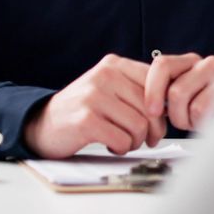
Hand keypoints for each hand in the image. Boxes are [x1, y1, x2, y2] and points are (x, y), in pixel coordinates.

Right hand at [25, 55, 154, 157]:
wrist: (42, 124)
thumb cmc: (84, 110)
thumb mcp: (109, 88)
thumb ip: (136, 89)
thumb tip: (172, 106)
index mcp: (114, 65)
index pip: (157, 83)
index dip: (162, 108)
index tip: (155, 122)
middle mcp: (104, 76)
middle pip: (151, 108)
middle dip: (152, 130)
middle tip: (143, 139)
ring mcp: (94, 97)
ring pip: (139, 126)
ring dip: (135, 141)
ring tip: (123, 141)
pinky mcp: (86, 120)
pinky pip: (122, 139)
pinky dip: (121, 148)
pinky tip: (111, 145)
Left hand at [143, 53, 213, 132]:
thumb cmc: (204, 116)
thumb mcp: (178, 104)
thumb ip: (162, 95)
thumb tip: (142, 102)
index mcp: (188, 63)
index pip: (162, 65)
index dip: (153, 90)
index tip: (152, 112)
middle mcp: (206, 62)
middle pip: (176, 90)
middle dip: (176, 115)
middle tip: (185, 121)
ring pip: (192, 103)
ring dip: (191, 121)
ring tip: (201, 121)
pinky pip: (206, 109)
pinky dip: (205, 122)